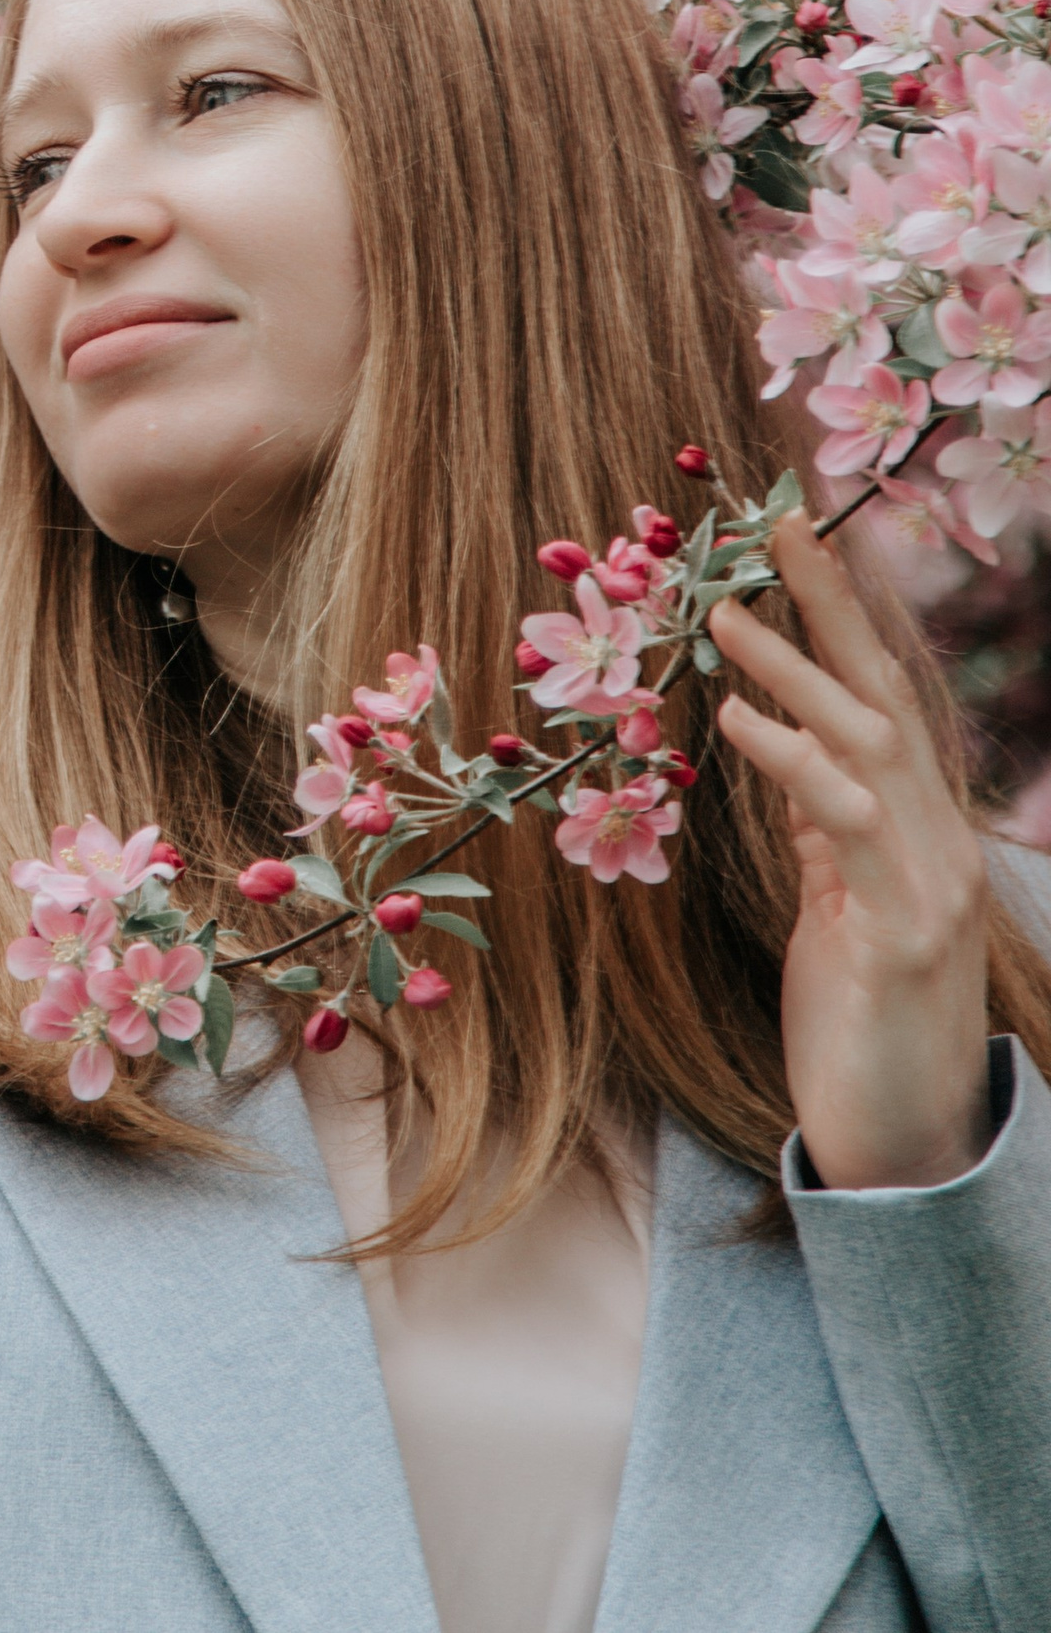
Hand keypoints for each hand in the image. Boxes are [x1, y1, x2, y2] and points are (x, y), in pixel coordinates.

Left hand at [711, 510, 992, 1191]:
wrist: (904, 1148)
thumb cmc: (859, 1023)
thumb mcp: (834, 900)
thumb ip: (820, 822)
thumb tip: (780, 739)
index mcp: (920, 825)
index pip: (882, 693)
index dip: (843, 612)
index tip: (795, 532)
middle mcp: (940, 839)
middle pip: (887, 692)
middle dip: (835, 602)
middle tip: (776, 521)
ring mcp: (930, 883)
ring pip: (870, 741)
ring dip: (798, 669)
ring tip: (727, 612)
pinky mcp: (901, 933)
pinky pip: (844, 822)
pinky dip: (793, 760)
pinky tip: (737, 722)